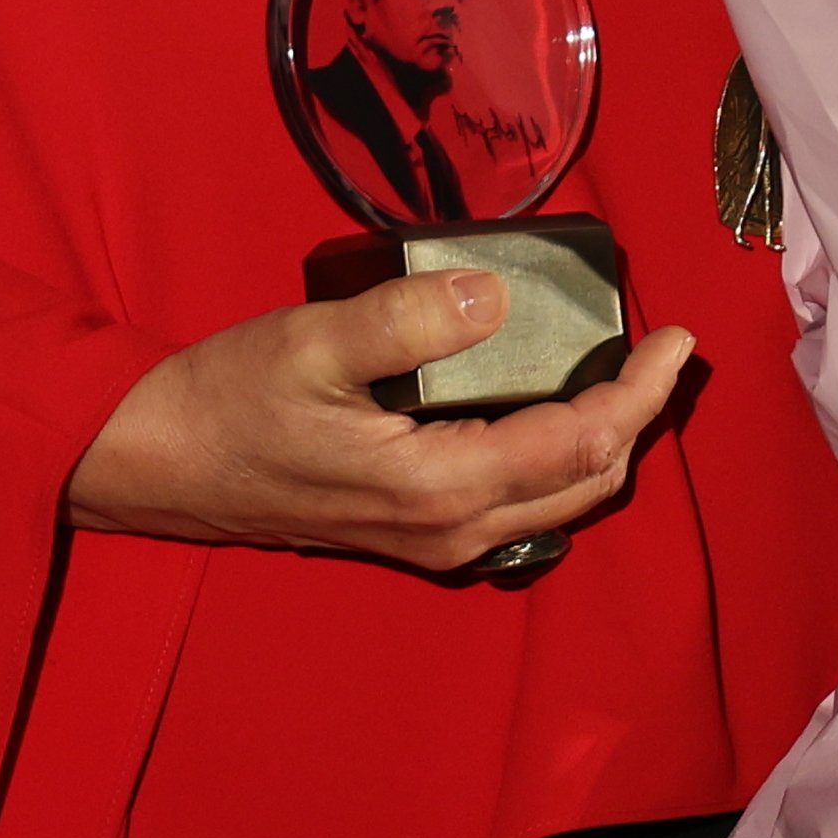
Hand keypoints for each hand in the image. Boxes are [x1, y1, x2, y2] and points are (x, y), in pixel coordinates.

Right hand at [62, 268, 698, 577]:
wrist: (161, 465)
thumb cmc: (231, 399)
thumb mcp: (314, 342)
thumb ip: (409, 318)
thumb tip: (497, 295)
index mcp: (442, 487)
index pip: (581, 443)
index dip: (641, 391)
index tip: (676, 335)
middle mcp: (453, 531)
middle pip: (586, 483)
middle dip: (637, 419)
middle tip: (661, 350)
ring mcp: (434, 542)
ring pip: (557, 500)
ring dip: (602, 442)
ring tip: (621, 372)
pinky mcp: (414, 533)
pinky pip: (519, 504)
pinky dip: (556, 457)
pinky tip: (549, 406)